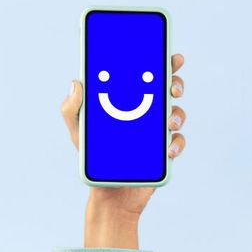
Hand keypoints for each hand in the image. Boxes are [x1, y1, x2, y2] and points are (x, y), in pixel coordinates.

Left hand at [59, 54, 186, 248]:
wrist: (110, 195)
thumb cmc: (94, 160)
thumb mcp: (79, 133)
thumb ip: (72, 110)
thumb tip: (76, 82)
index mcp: (128, 103)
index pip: (146, 77)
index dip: (160, 64)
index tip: (169, 56)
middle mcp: (147, 114)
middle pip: (167, 90)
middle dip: (175, 82)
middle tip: (172, 87)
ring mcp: (158, 132)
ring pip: (177, 113)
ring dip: (177, 113)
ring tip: (169, 122)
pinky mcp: (166, 151)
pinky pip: (178, 141)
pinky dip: (177, 142)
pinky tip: (168, 148)